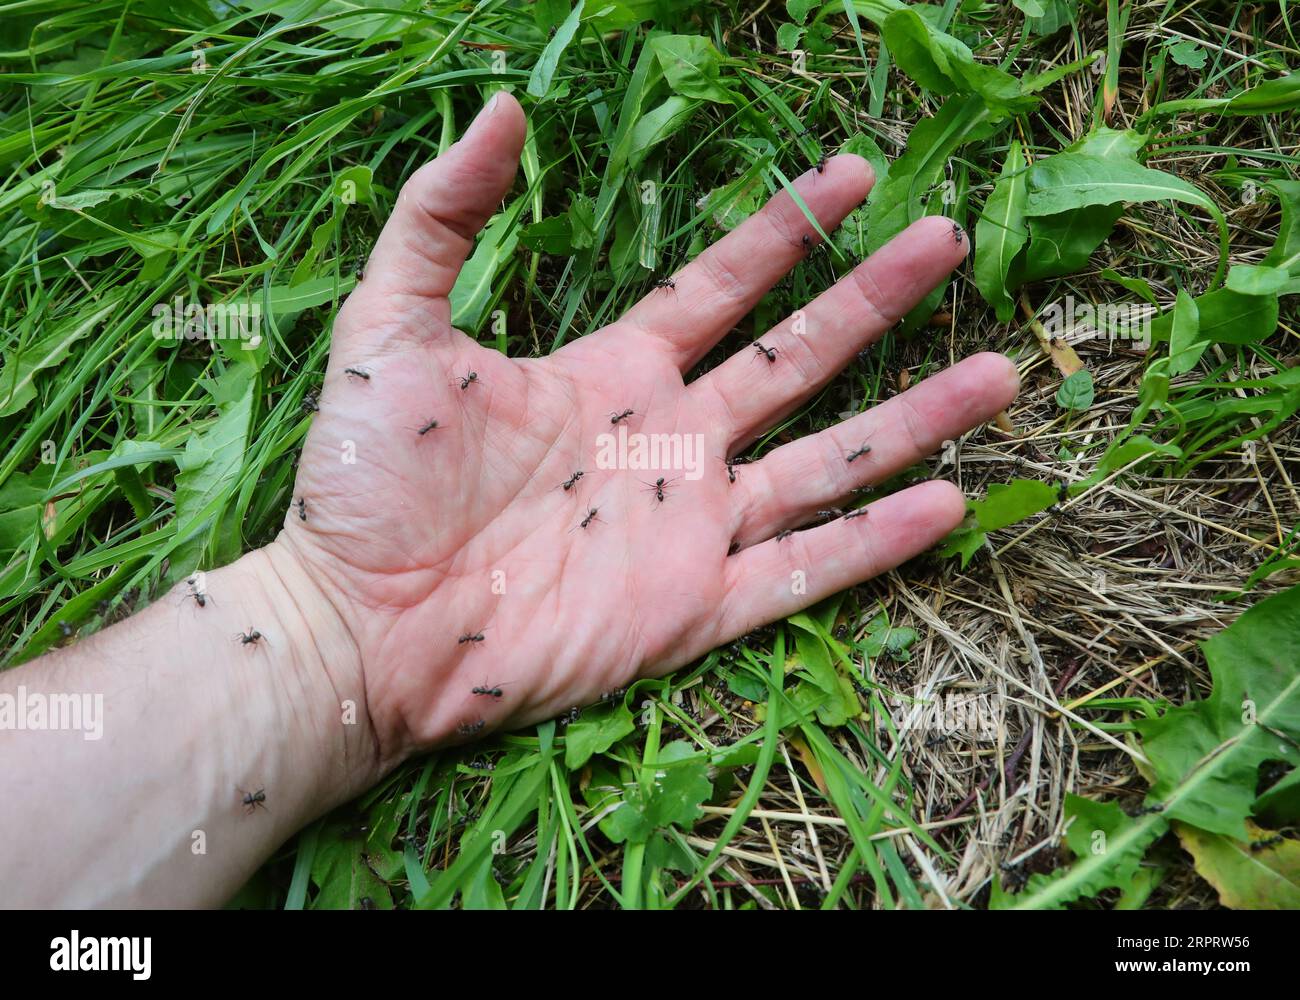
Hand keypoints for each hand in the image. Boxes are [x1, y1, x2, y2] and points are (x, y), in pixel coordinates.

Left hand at [276, 92, 1018, 771]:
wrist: (360, 623)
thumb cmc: (367, 479)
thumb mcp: (391, 324)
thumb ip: (442, 215)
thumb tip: (505, 105)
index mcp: (613, 374)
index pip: (722, 288)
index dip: (786, 230)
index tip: (855, 173)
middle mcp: (671, 445)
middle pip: (798, 362)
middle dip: (874, 300)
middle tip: (948, 240)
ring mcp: (689, 529)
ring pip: (827, 465)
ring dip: (913, 421)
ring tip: (999, 372)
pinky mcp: (691, 611)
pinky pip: (802, 573)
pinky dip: (874, 544)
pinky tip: (951, 503)